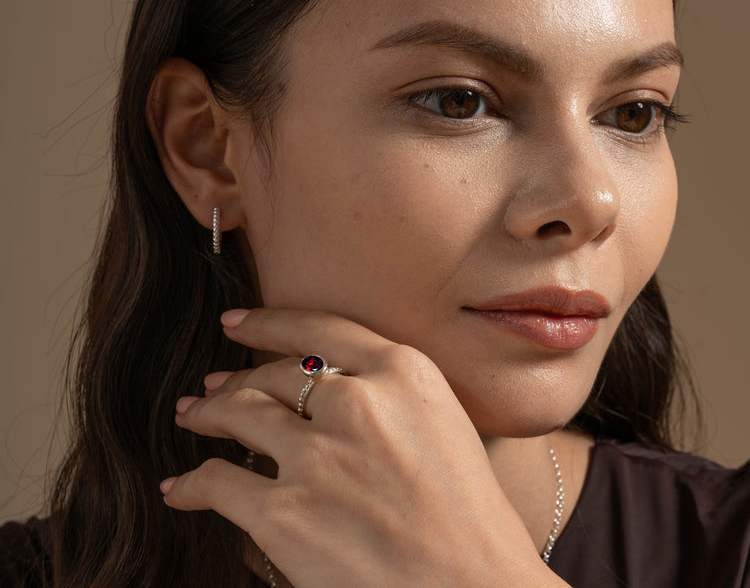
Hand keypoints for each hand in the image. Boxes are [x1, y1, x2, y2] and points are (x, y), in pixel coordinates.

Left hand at [160, 308, 565, 587]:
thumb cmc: (474, 521)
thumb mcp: (445, 426)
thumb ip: (393, 396)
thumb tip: (334, 392)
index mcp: (403, 373)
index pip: (318, 329)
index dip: (267, 323)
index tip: (236, 322)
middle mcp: (357, 401)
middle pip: (274, 374)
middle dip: (235, 379)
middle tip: (213, 387)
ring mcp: (317, 455)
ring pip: (239, 414)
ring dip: (207, 415)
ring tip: (193, 416)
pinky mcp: (285, 514)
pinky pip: (218, 483)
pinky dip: (192, 484)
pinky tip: (181, 486)